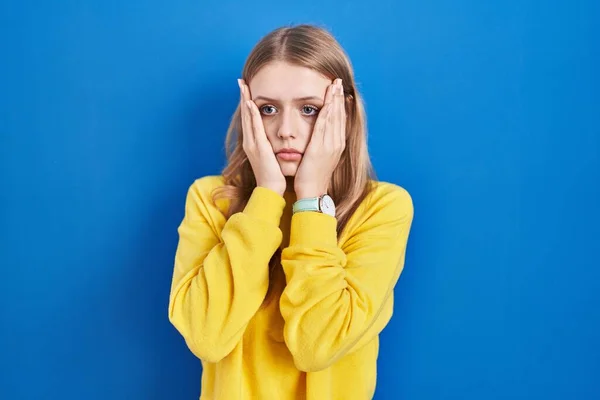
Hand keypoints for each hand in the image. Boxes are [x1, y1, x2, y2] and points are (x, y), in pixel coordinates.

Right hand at [238, 79, 285, 195]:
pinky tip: (250, 103)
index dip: (248, 103)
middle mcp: (250, 141)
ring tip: (243, 86)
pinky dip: (251, 115)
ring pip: (248, 118)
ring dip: (245, 101)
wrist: (271, 190)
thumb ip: (272, 146)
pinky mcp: (257, 147)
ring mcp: (252, 144)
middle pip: (246, 115)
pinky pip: (254, 127)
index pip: (251, 119)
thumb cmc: (274, 176)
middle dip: (243, 97)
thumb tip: (277, 139)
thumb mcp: (272, 157)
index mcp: (254, 143)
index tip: (248, 90)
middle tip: (241, 80)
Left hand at [294, 78, 346, 198]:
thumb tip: (321, 136)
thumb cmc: (313, 177)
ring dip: (334, 100)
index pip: (340, 119)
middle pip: (339, 115)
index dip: (340, 103)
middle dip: (338, 97)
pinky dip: (327, 113)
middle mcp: (336, 143)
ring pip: (333, 118)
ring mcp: (330, 145)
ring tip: (334, 85)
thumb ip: (322, 145)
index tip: (339, 90)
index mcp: (336, 144)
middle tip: (338, 80)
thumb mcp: (320, 158)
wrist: (312, 192)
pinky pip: (324, 127)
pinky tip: (327, 102)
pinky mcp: (320, 148)